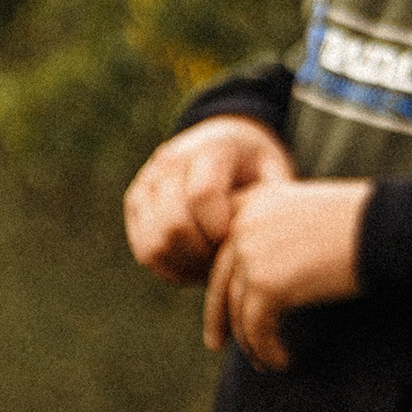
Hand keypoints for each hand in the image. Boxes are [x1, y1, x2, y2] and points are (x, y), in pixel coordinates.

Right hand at [123, 117, 294, 281]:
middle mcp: (170, 162)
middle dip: (204, 254)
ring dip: (187, 265)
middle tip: (229, 263)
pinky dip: (171, 269)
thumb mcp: (274, 169)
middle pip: (174, 224)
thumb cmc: (255, 163)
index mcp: (210, 148)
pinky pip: (145, 250)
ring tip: (215, 269)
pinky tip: (198, 270)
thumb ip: (274, 197)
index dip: (220, 229)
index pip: (202, 195)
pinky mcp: (135, 204)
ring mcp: (147, 183)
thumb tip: (275, 235)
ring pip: (154, 242)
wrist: (222, 142)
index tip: (240, 243)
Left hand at [202, 178, 372, 372]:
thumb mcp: (306, 213)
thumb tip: (257, 279)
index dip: (218, 281)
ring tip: (265, 360)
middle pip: (221, 281)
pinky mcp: (268, 285)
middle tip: (219, 343)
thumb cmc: (363, 222)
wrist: (389, 227)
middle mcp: (243, 224)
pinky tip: (283, 361)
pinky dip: (267, 349)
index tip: (220, 308)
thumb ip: (275, 235)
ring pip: (237, 310)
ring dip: (250, 341)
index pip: (221, 247)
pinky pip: (257, 328)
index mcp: (253, 201)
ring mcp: (252, 254)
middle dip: (219, 317)